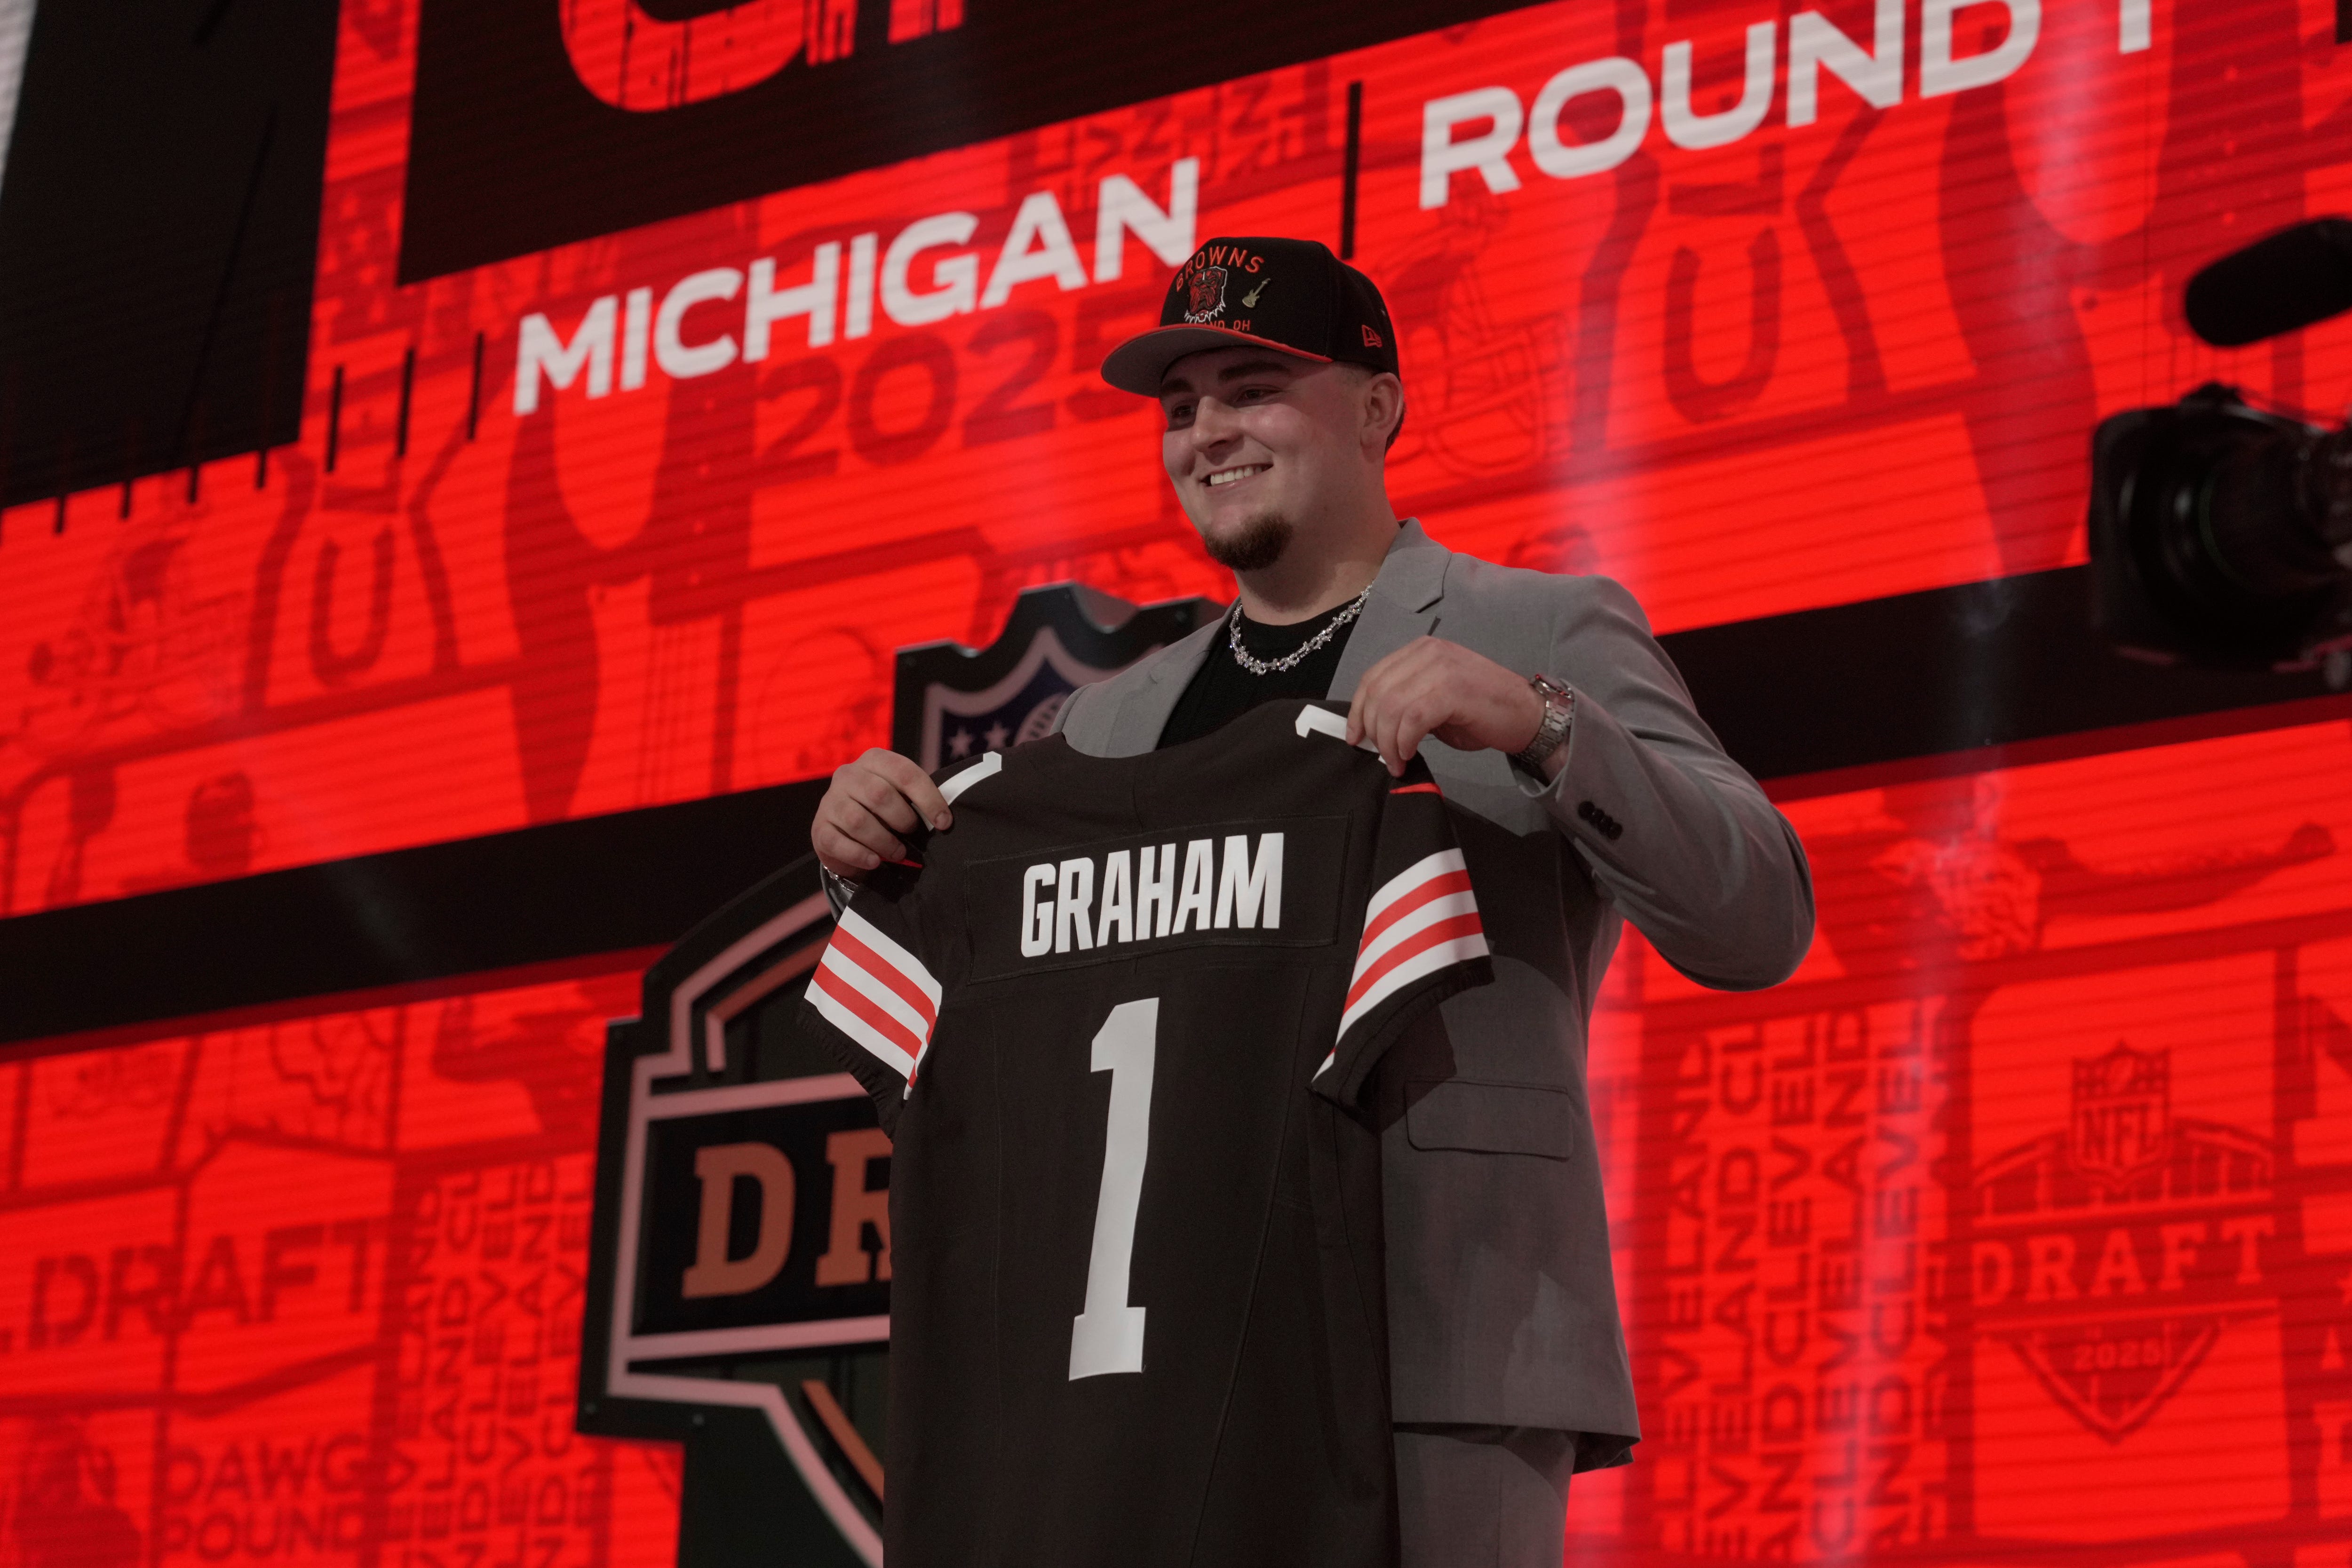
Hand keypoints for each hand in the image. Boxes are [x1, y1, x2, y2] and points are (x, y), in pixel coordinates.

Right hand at [813, 748, 952, 879]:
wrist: (845, 830)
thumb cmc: (882, 811)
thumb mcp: (900, 796)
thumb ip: (917, 800)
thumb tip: (943, 820)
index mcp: (874, 760)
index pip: (904, 773)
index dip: (928, 799)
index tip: (944, 823)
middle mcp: (848, 775)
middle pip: (879, 794)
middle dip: (902, 819)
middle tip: (912, 834)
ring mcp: (830, 801)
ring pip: (858, 821)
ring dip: (884, 841)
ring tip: (898, 853)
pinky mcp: (819, 828)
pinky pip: (838, 843)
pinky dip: (860, 855)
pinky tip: (874, 862)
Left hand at [1345, 638, 1544, 776]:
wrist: (1527, 716)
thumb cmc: (1483, 712)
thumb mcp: (1436, 701)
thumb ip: (1407, 703)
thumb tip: (1375, 727)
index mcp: (1421, 651)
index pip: (1373, 677)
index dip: (1357, 709)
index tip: (1356, 737)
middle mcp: (1428, 653)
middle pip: (1377, 692)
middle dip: (1372, 729)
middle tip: (1382, 756)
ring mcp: (1442, 669)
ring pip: (1391, 706)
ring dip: (1388, 741)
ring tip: (1396, 762)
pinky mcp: (1453, 691)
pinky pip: (1412, 718)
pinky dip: (1404, 741)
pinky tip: (1409, 754)